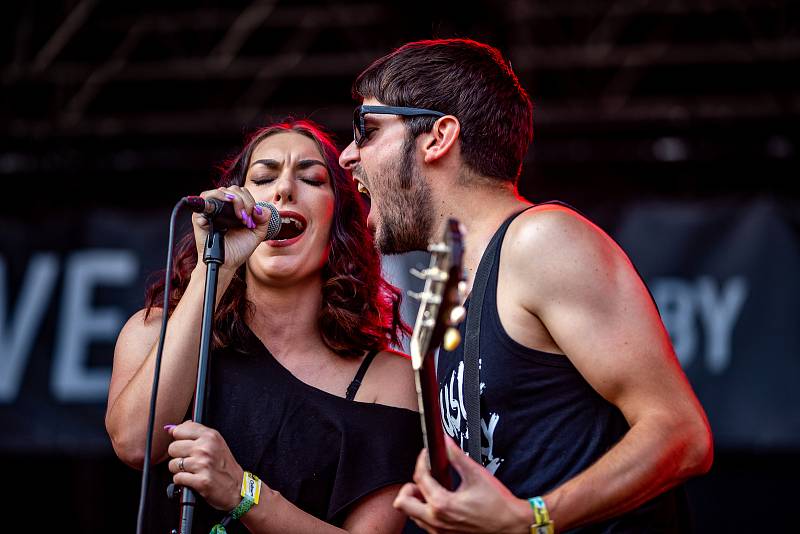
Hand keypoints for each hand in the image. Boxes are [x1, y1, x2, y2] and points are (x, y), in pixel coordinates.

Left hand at [166, 421, 244, 510]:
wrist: (237, 487)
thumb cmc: (225, 465)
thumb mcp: (215, 442)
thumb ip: (194, 432)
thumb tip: (170, 429)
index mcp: (210, 436)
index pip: (179, 431)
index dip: (179, 439)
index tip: (185, 445)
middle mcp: (206, 448)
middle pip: (172, 448)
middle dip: (178, 456)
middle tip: (190, 461)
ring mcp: (203, 464)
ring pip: (173, 464)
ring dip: (179, 470)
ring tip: (192, 471)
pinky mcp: (200, 481)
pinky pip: (177, 478)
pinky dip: (182, 481)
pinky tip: (193, 479)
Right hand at [191, 185, 275, 270]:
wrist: (226, 263)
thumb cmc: (238, 249)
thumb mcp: (257, 233)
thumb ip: (264, 219)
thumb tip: (262, 208)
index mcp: (235, 209)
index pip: (243, 193)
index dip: (250, 201)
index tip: (253, 217)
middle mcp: (222, 207)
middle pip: (234, 189)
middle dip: (245, 202)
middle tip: (246, 219)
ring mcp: (210, 209)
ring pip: (222, 190)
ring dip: (235, 200)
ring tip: (240, 217)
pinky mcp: (200, 215)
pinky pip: (206, 198)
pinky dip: (218, 198)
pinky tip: (227, 210)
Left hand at [393, 437, 532, 533]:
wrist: (511, 525)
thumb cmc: (497, 504)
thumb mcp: (476, 474)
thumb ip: (457, 456)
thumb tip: (446, 442)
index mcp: (442, 504)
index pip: (419, 478)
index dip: (421, 461)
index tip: (427, 455)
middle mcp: (437, 521)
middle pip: (403, 502)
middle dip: (409, 486)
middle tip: (424, 478)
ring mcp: (439, 532)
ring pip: (412, 515)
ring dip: (418, 500)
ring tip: (433, 489)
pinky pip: (425, 524)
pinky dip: (427, 511)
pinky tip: (441, 501)